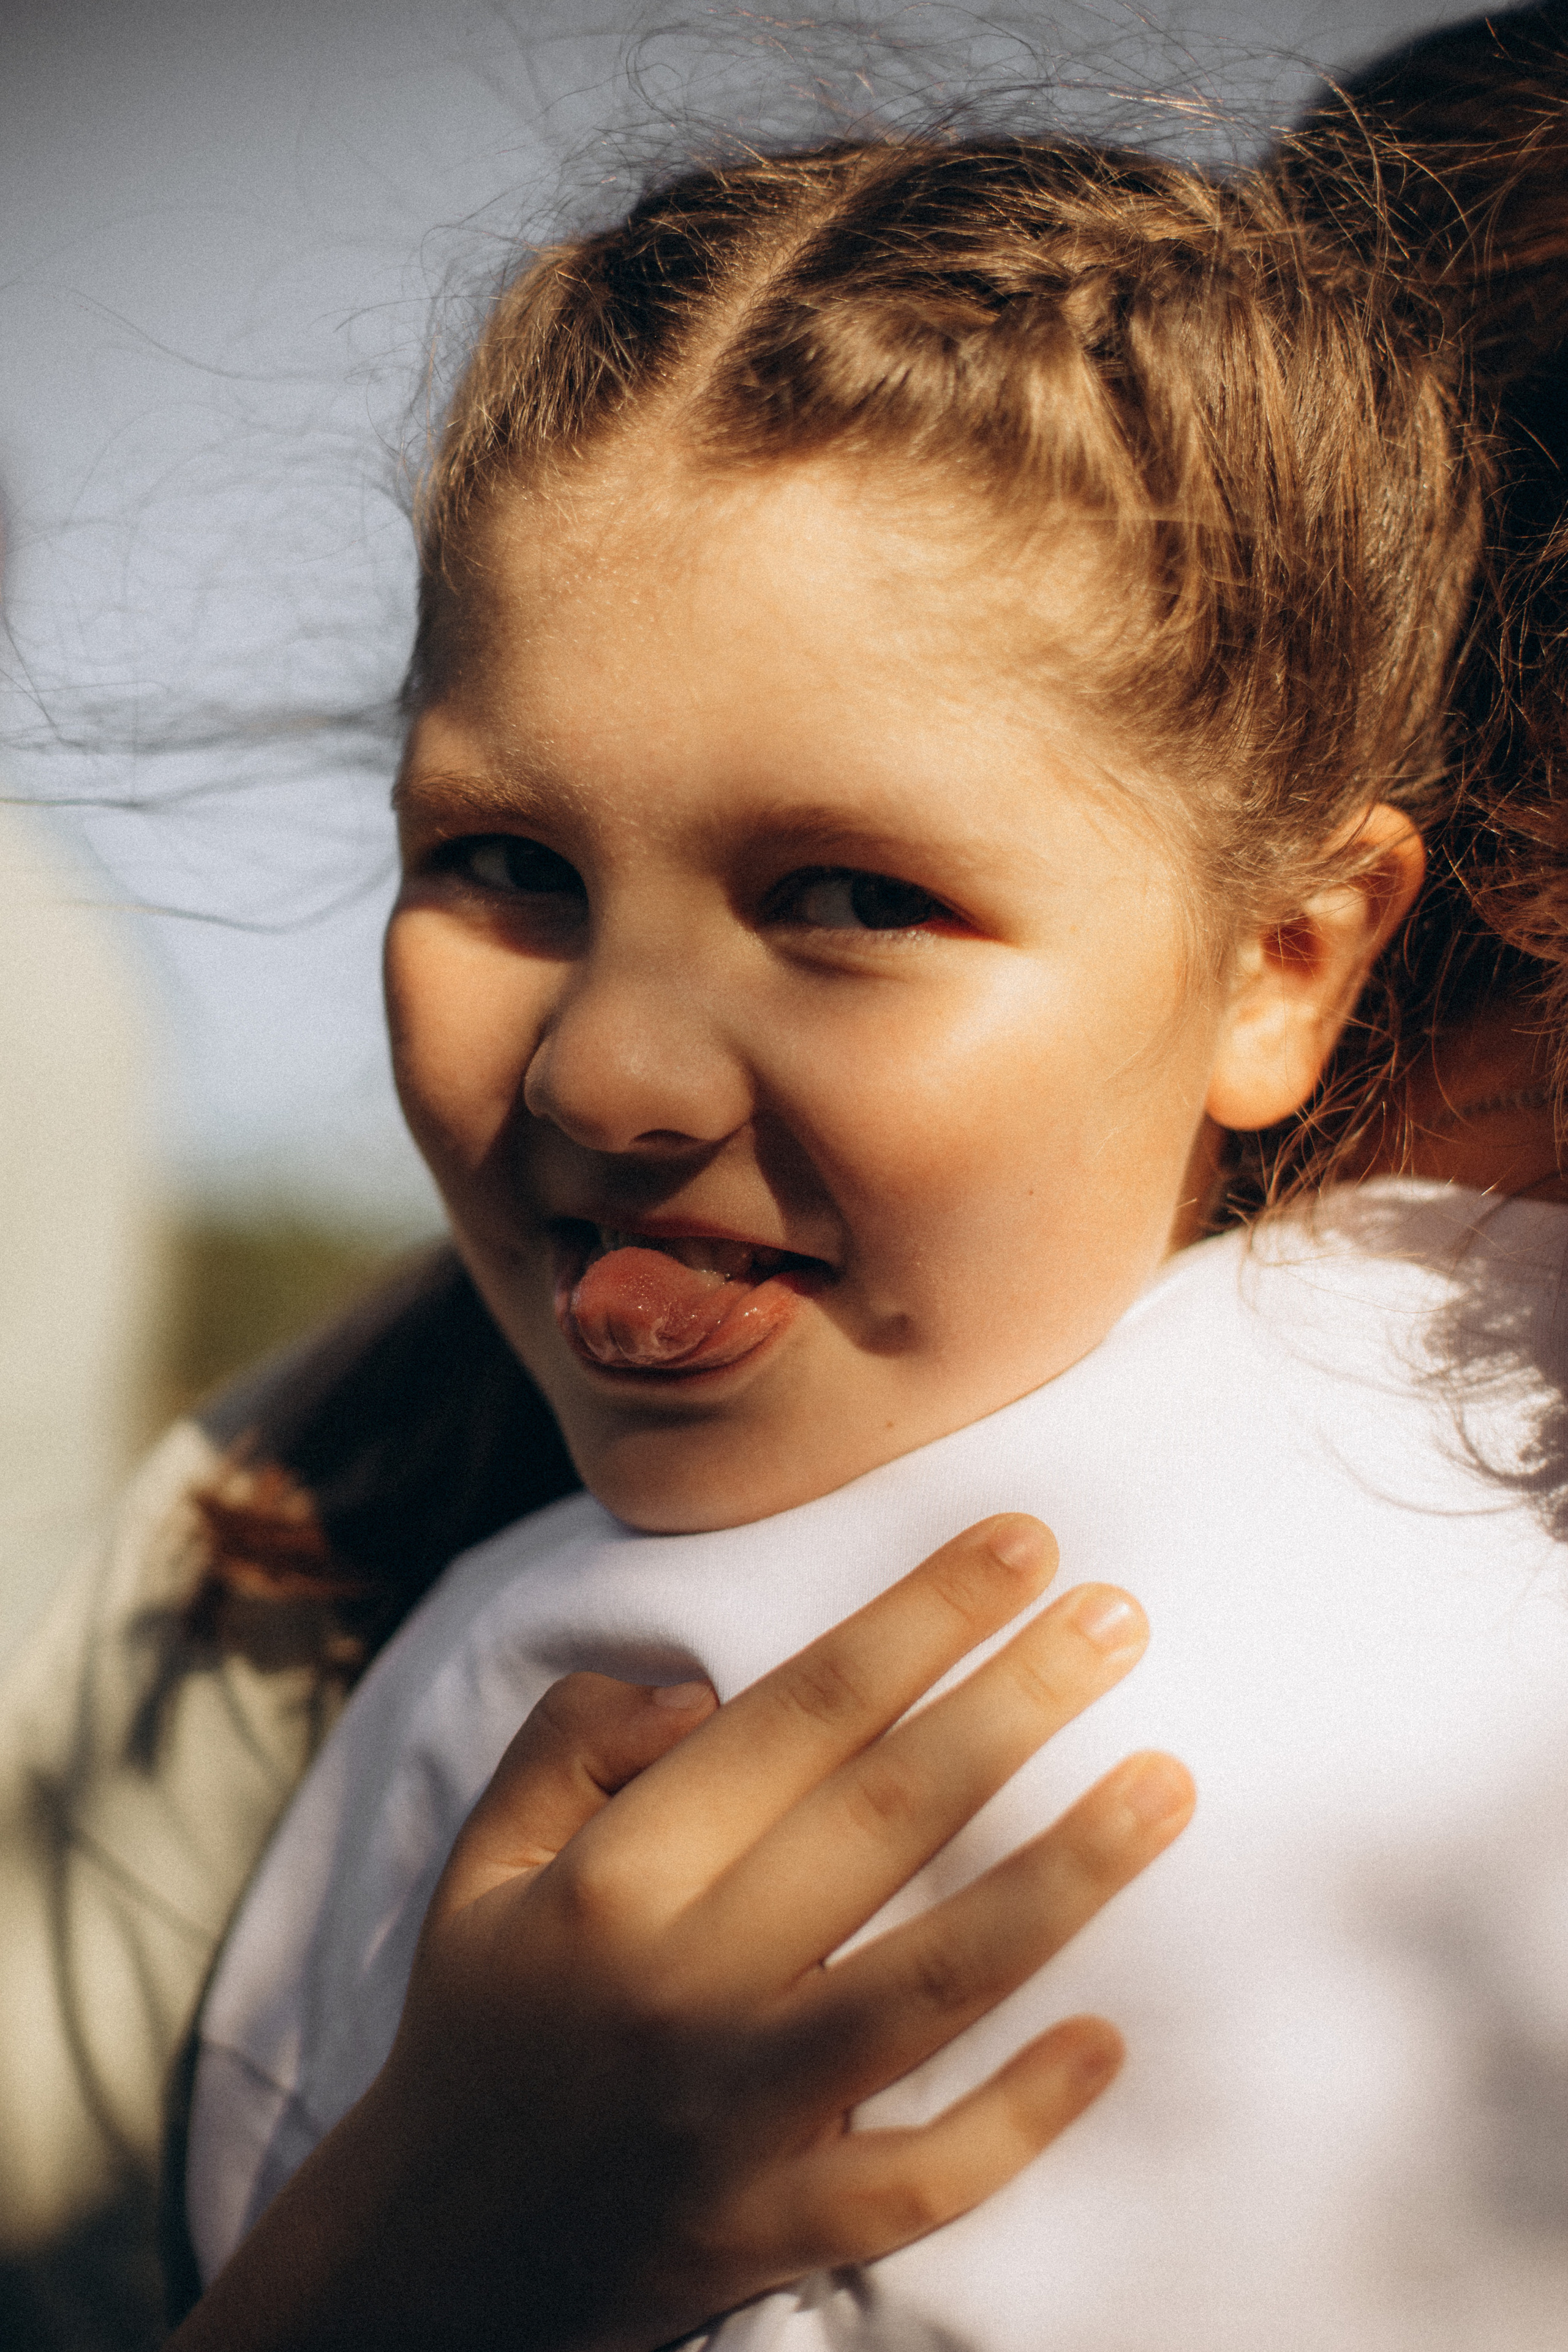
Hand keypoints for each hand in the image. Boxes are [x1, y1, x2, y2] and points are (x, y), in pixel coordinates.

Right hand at [173, 1514, 1192, 2351]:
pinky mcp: (776, 2231)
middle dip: (1015, 1703)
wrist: (436, 2262)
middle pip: (884, 1819)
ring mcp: (737, 2118)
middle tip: (1122, 1617)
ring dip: (1062, 1877)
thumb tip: (702, 1688)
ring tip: (1169, 1784)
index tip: (1020, 1545)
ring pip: (930, 1985)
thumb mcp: (481, 1859)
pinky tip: (1107, 2038)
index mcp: (614, 1878)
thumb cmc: (480, 2023)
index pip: (797, 1716)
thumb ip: (571, 1739)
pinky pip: (919, 2179)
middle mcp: (683, 1985)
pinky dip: (1018, 2114)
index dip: (917, 1620)